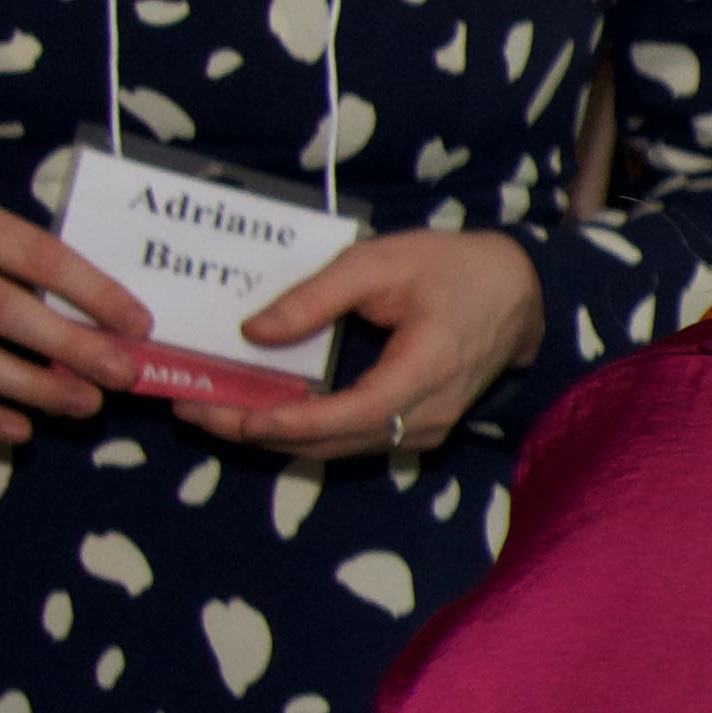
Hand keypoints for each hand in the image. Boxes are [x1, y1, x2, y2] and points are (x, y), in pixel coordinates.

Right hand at [0, 176, 143, 441]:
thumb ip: (13, 253)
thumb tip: (96, 312)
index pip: (35, 255)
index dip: (93, 293)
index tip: (139, 325)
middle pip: (2, 311)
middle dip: (71, 348)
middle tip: (122, 375)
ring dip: (32, 388)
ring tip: (83, 404)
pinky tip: (18, 428)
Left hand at [212, 229, 547, 463]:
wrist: (517, 292)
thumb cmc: (449, 268)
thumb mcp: (378, 262)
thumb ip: (315, 298)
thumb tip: (253, 333)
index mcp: (424, 370)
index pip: (351, 413)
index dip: (290, 422)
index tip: (233, 417)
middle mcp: (428, 415)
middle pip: (334, 443)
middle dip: (259, 434)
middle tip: (194, 414)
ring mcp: (426, 430)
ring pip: (339, 450)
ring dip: (276, 438)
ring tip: (214, 415)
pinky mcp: (418, 430)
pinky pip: (353, 441)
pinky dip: (304, 433)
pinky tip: (262, 415)